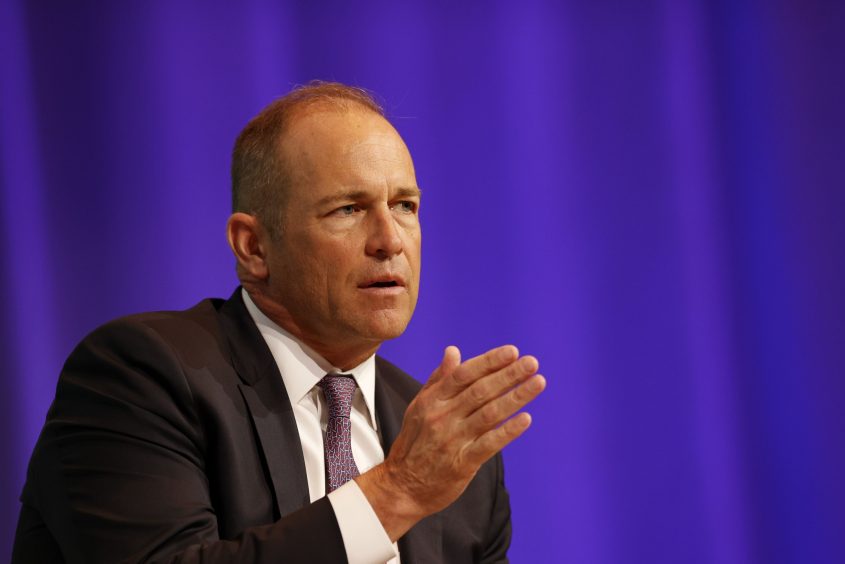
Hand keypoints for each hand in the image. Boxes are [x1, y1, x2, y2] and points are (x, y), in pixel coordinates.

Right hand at [356, 345, 544, 540]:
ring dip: (516, 397)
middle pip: (480, 390)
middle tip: (532, 362)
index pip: (464, 374)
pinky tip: (526, 419)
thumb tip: (453, 350)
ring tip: (538, 383)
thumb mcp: (419, 406)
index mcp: (432, 400)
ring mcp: (453, 440)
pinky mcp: (462, 463)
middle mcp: (442, 417)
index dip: (489, 361)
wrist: (401, 487)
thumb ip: (439, 379)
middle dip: (508, 374)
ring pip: (489, 413)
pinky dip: (508, 431)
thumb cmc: (414, 443)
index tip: (512, 351)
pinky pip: (489, 444)